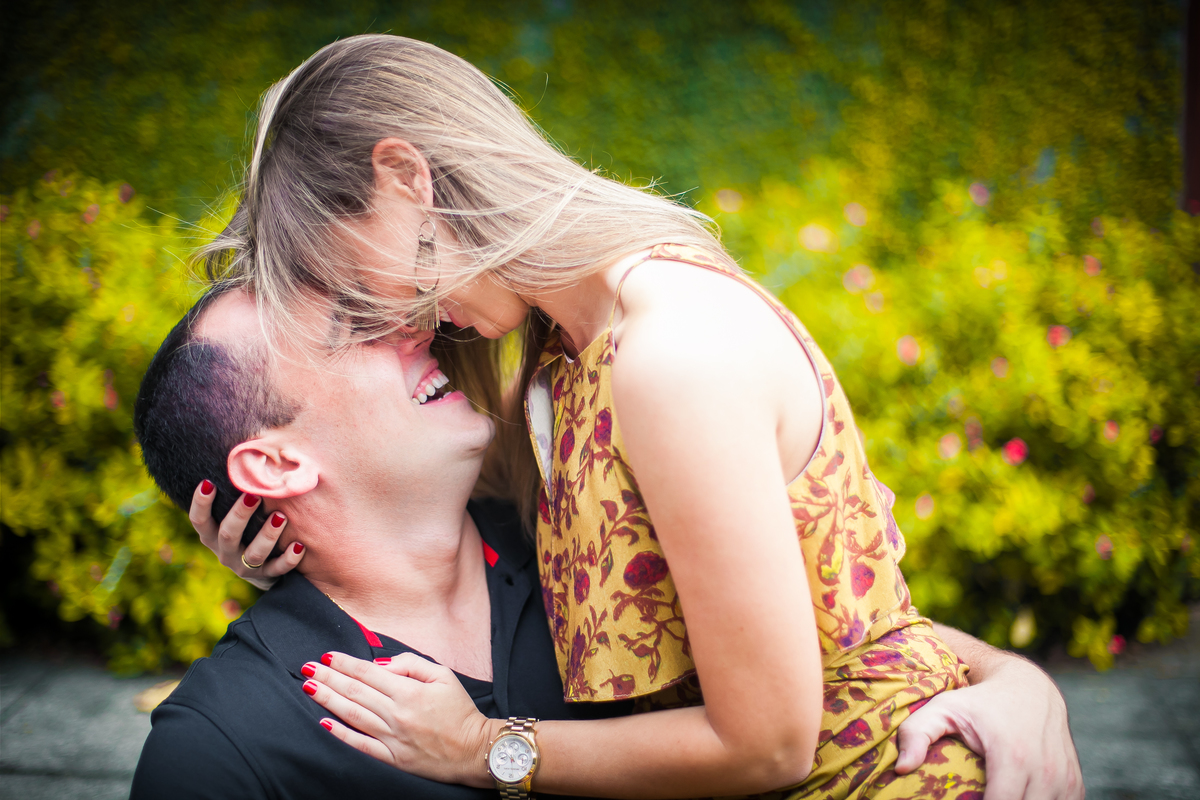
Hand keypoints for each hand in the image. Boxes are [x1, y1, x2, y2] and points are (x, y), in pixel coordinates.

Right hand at [188, 479, 303, 590]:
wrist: (263, 570)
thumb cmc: (249, 529)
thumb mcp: (238, 516)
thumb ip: (239, 493)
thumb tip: (253, 448)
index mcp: (213, 536)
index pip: (199, 521)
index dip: (200, 504)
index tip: (207, 482)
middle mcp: (226, 552)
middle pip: (228, 535)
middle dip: (240, 515)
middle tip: (253, 494)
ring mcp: (245, 567)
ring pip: (254, 554)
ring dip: (267, 535)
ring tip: (281, 516)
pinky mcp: (266, 578)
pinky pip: (278, 570)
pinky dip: (289, 559)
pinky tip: (300, 545)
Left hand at [300, 651, 493, 786]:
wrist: (473, 750)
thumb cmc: (459, 711)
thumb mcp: (443, 675)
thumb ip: (412, 664)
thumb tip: (382, 665)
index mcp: (409, 692)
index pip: (369, 673)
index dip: (345, 663)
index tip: (327, 656)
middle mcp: (397, 714)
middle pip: (355, 692)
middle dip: (329, 678)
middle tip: (308, 667)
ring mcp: (393, 737)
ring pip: (353, 715)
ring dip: (328, 700)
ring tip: (309, 687)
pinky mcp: (392, 757)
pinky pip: (361, 744)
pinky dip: (341, 734)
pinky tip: (324, 723)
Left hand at [896, 657, 1082, 799]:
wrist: (1032, 688)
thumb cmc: (980, 701)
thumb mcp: (944, 708)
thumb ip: (916, 733)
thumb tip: (901, 767)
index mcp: (1013, 756)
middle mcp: (1046, 771)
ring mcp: (1065, 780)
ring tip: (993, 798)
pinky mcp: (1075, 785)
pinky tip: (1018, 799)